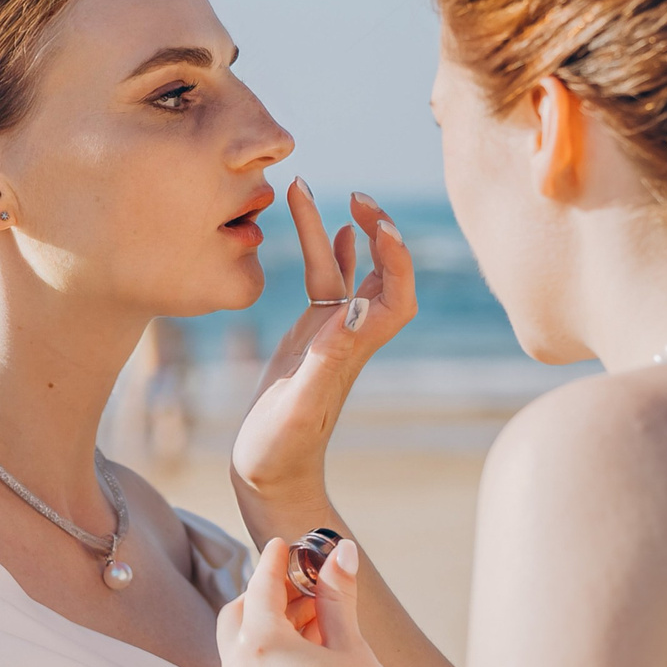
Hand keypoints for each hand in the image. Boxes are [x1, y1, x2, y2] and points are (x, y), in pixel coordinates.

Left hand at [218, 530, 411, 666]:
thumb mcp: (352, 645)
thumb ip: (339, 596)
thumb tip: (342, 553)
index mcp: (259, 647)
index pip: (261, 587)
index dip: (276, 560)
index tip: (285, 544)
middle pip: (240, 614)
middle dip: (268, 593)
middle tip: (308, 583)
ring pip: (242, 644)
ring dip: (271, 623)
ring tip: (319, 615)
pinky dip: (273, 652)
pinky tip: (313, 649)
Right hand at [229, 182, 415, 520]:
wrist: (270, 474)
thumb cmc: (281, 450)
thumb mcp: (299, 405)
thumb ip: (326, 358)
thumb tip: (351, 307)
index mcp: (355, 348)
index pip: (396, 293)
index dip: (395, 256)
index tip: (375, 223)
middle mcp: (352, 337)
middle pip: (381, 273)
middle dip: (376, 230)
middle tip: (356, 195)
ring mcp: (333, 335)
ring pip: (346, 272)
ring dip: (340, 231)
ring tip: (314, 191)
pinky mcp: (311, 337)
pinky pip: (329, 286)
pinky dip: (334, 254)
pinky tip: (335, 232)